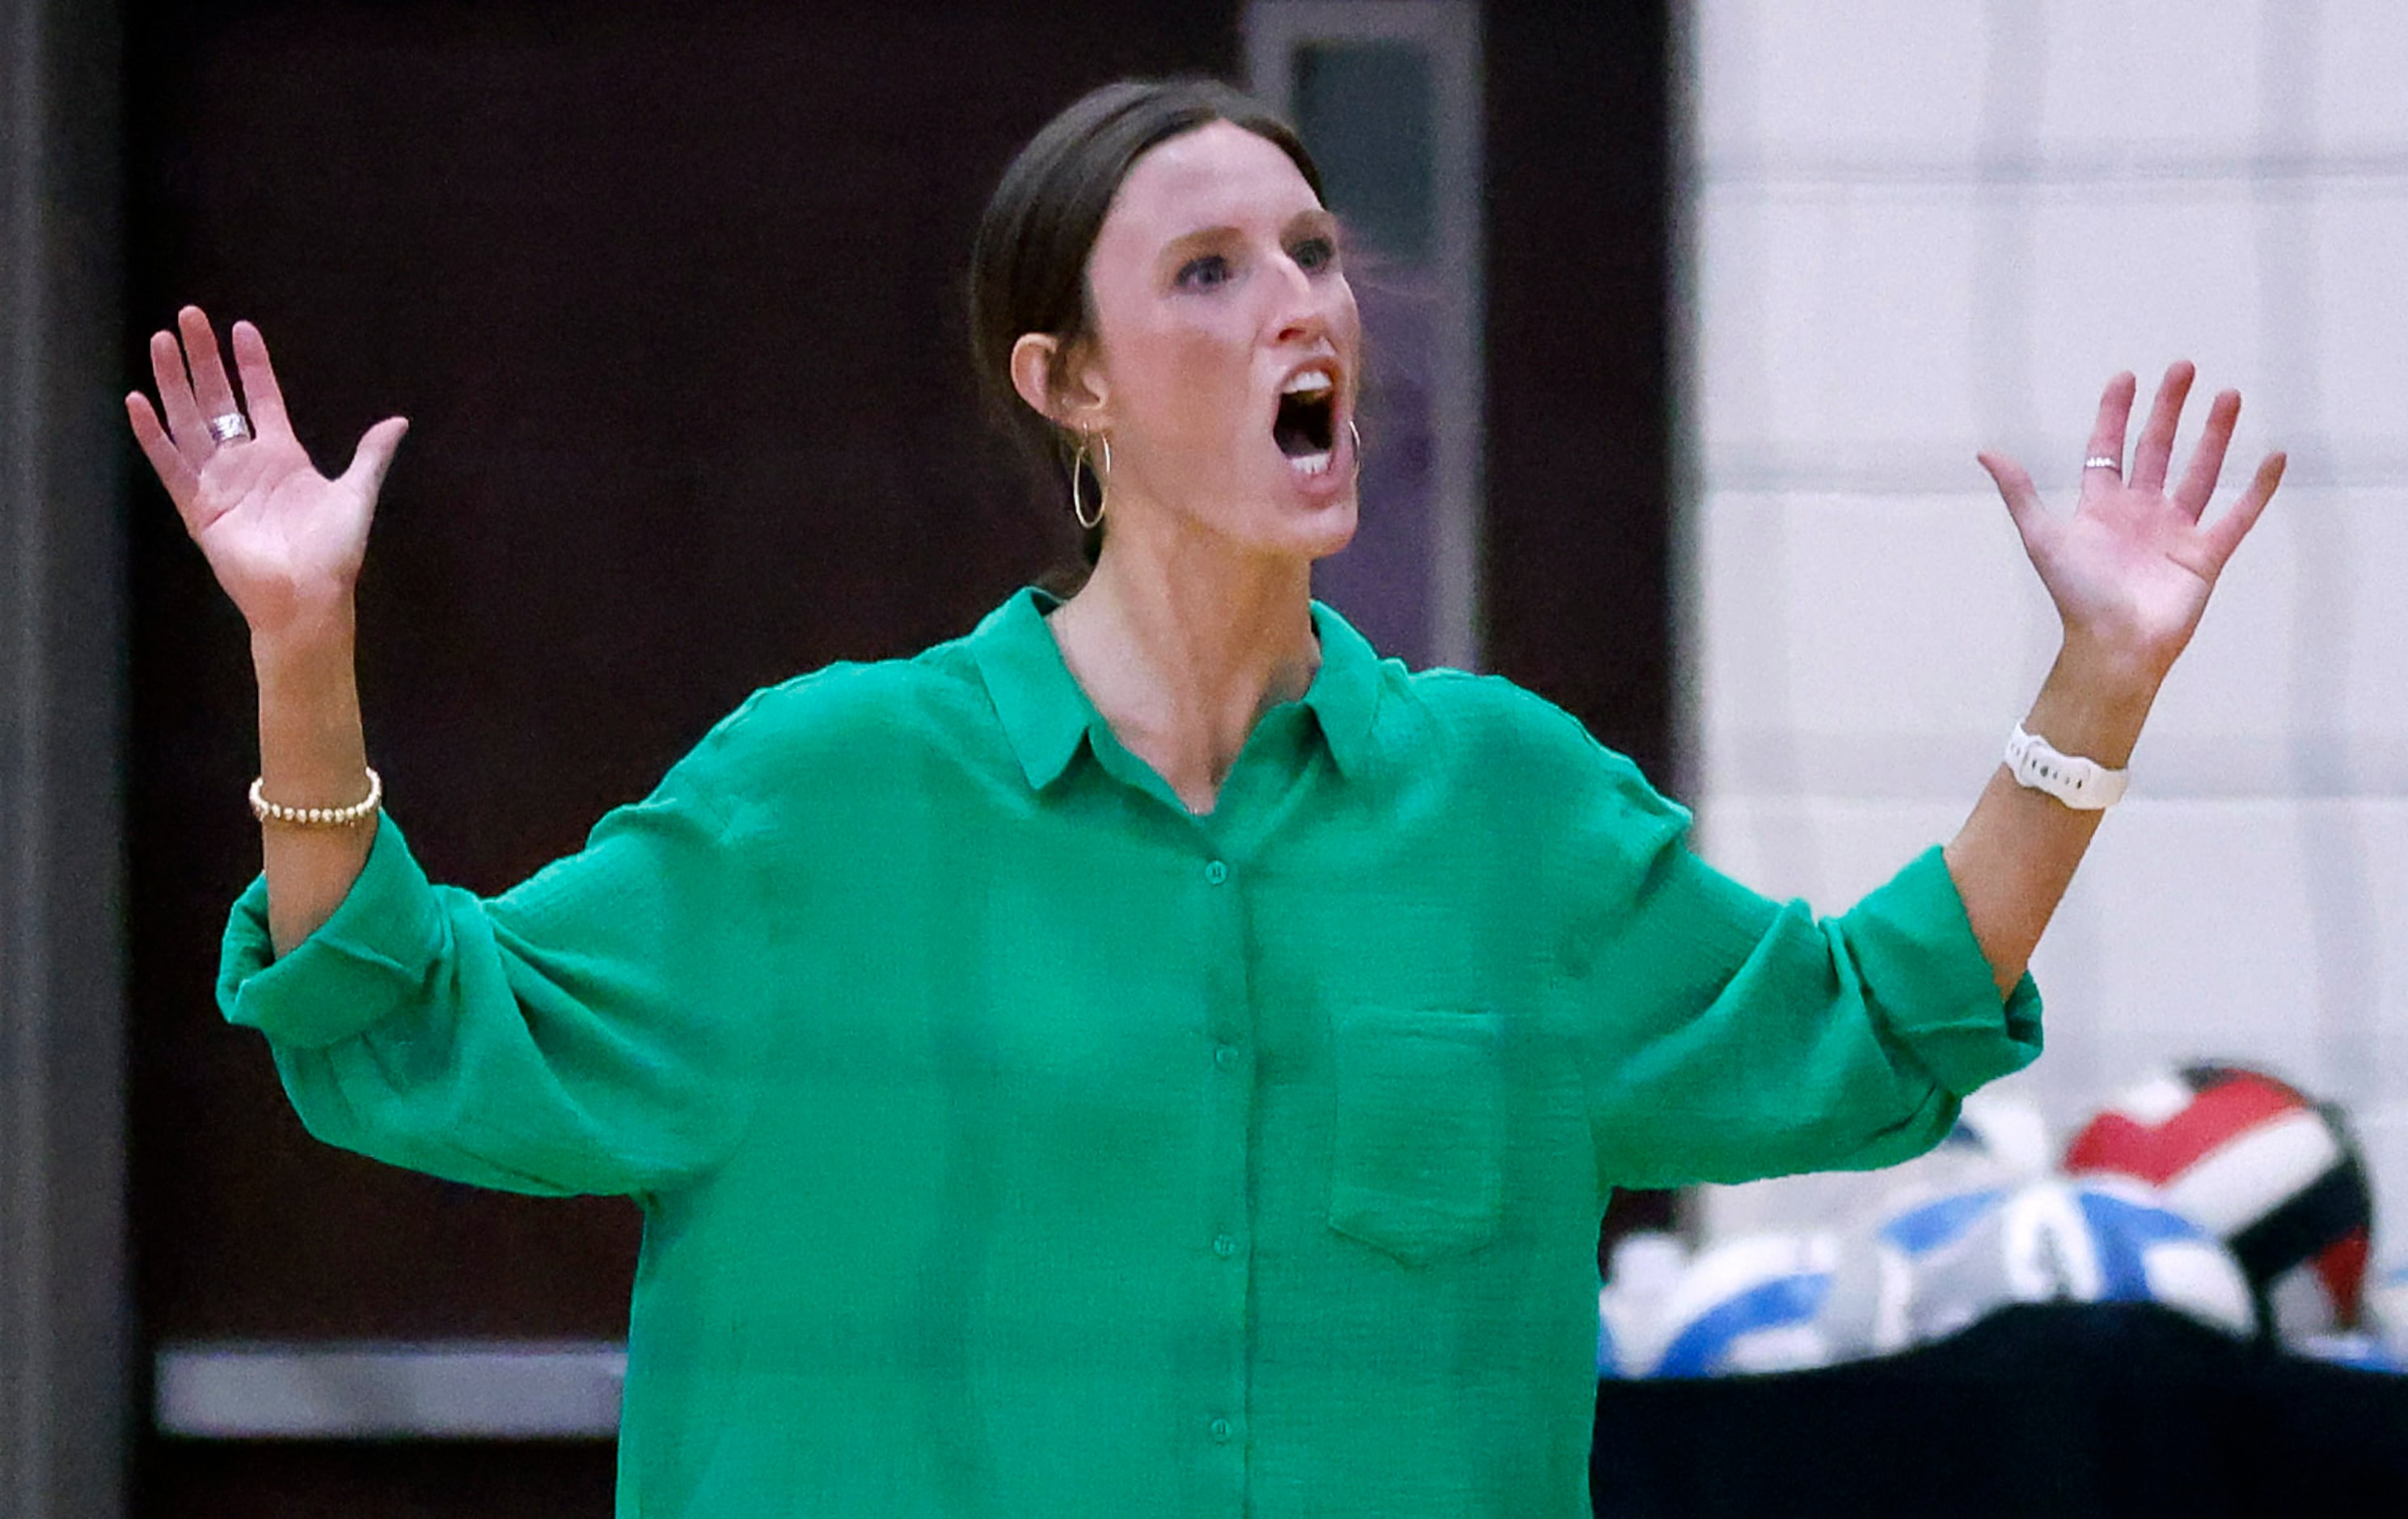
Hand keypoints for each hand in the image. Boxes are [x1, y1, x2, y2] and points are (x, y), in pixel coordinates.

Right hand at [126, 306, 407, 643]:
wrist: (309, 598)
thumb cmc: (334, 553)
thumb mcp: (356, 495)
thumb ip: (370, 456)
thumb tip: (398, 421)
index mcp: (282, 457)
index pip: (261, 398)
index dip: (251, 364)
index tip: (240, 328)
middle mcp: (245, 464)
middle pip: (218, 399)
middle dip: (203, 359)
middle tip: (189, 316)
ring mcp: (218, 483)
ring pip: (189, 422)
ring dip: (174, 383)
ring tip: (161, 341)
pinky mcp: (198, 508)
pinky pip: (169, 465)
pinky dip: (153, 435)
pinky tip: (138, 401)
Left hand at [1978, 362, 2284, 695]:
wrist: (2113, 646)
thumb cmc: (2075, 596)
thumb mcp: (2042, 536)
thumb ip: (2020, 492)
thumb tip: (1985, 451)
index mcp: (2101, 507)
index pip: (2108, 448)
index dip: (2115, 414)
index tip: (2126, 377)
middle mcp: (2140, 512)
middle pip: (2157, 449)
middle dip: (2169, 409)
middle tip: (2184, 367)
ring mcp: (2176, 530)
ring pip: (2200, 471)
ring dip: (2215, 434)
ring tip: (2228, 395)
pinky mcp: (2207, 553)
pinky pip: (2239, 514)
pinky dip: (2258, 488)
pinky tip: (2274, 456)